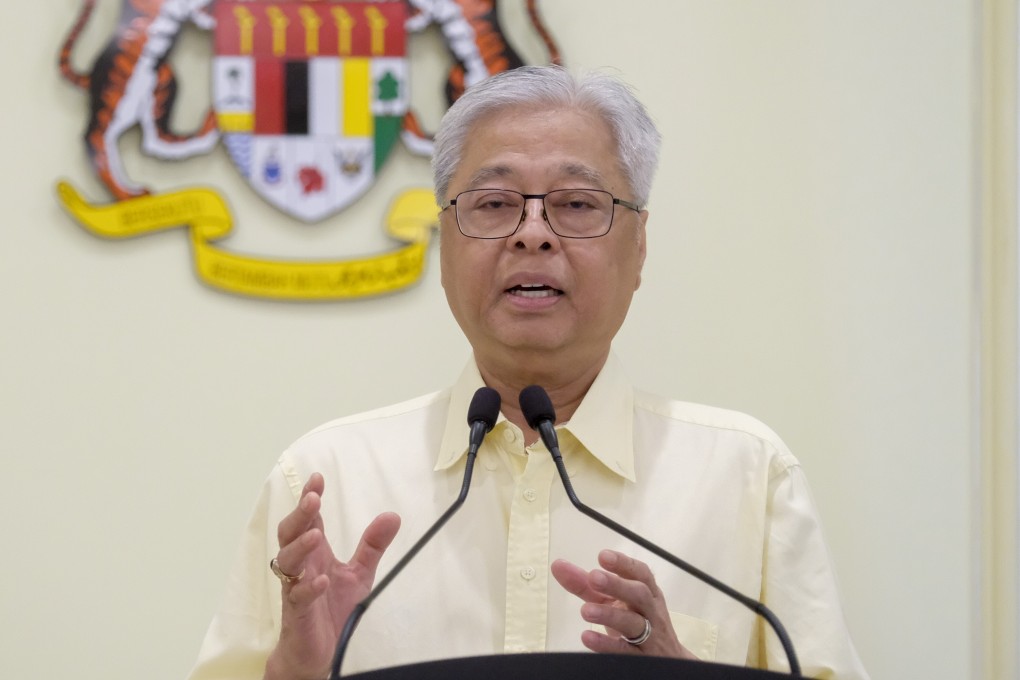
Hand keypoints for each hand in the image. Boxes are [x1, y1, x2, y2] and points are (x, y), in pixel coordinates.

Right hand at [264, 473, 400, 679]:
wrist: (318, 650)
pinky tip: (321, 580)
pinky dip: (308, 587)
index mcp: (314, 553)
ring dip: (300, 546)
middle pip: (290, 533)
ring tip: (316, 535)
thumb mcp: (359, 573)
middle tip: (313, 499)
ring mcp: (295, 588)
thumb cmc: (332, 608)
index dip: (309, 498)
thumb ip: (372, 545)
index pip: (308, 519)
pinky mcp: (297, 613)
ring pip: (287, 561)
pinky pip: (297, 597)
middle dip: (300, 515)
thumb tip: (392, 516)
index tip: (317, 479)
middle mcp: (301, 566)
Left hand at [551, 549, 696, 659]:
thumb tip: (558, 565)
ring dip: (610, 615)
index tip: (603, 556)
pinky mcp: (642, 659)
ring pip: (634, 623)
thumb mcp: (613, 601)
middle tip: (594, 576)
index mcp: (647, 592)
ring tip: (585, 611)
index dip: (623, 563)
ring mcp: (650, 636)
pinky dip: (607, 644)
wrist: (667, 659)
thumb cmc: (636, 621)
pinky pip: (626, 651)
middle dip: (617, 584)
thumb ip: (585, 585)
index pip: (640, 573)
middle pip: (639, 594)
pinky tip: (588, 638)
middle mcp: (651, 611)